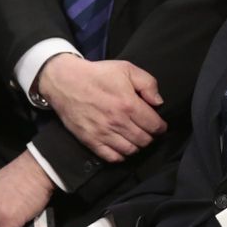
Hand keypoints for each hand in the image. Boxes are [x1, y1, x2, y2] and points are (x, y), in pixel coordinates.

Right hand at [40, 55, 165, 162]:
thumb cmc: (98, 74)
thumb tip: (158, 103)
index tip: (159, 125)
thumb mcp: (126, 69)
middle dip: (151, 137)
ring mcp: (103, 133)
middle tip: (148, 131)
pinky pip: (112, 157)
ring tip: (136, 138)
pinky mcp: (90, 141)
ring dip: (137, 146)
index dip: (161, 127)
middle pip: (145, 140)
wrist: (65, 81)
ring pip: (131, 151)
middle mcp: (117, 122)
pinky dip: (121, 155)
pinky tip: (122, 146)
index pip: (154, 126)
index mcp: (129, 105)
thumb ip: (148, 83)